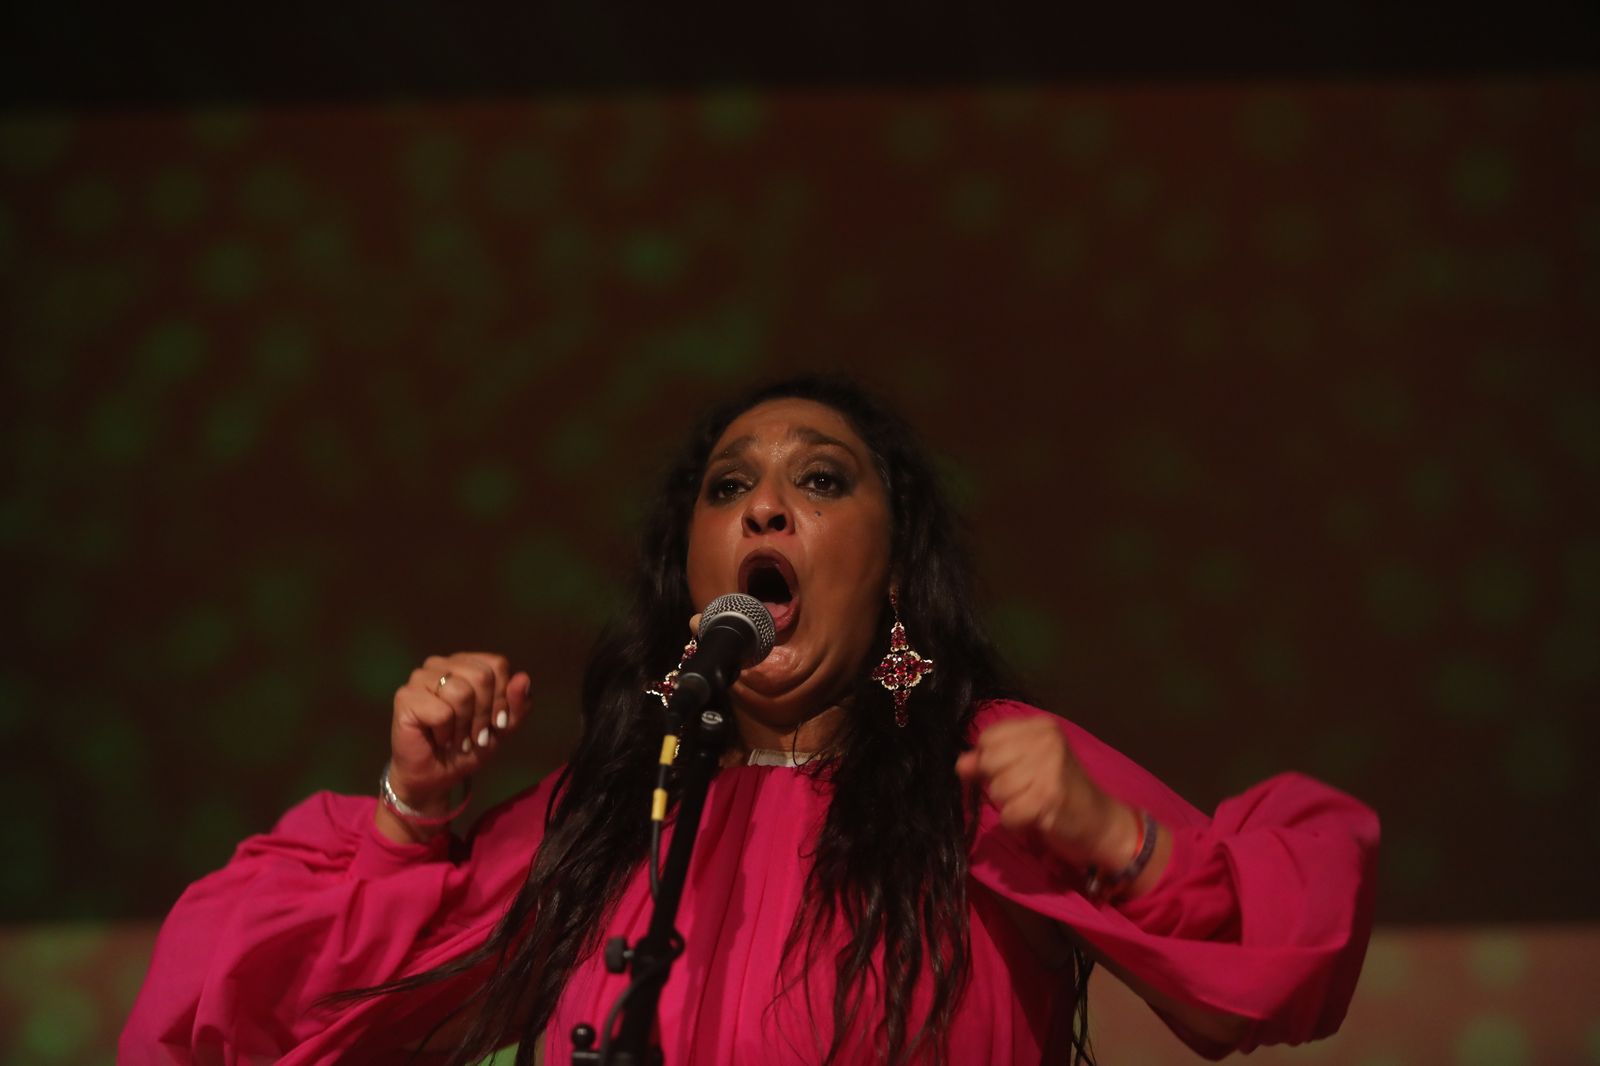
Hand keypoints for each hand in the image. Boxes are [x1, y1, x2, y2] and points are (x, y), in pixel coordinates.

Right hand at [383, 652, 532, 839]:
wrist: (436, 776)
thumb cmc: (468, 746)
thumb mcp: (503, 728)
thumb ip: (517, 704)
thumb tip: (522, 678)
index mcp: (466, 663)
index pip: (497, 664)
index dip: (502, 697)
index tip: (496, 722)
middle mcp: (441, 664)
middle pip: (482, 676)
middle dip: (484, 714)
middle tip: (475, 735)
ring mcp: (420, 678)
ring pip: (461, 692)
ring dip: (464, 726)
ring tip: (457, 738)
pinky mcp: (405, 697)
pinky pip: (441, 712)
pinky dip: (446, 733)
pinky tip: (439, 739)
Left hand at [954, 716, 1136, 870]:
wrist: (1101, 822)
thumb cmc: (1060, 792)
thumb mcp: (1026, 767)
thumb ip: (991, 761)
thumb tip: (961, 763)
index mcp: (1041, 726)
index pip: (988, 737)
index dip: (990, 760)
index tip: (1012, 771)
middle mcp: (1047, 740)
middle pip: (989, 762)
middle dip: (999, 784)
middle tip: (1026, 790)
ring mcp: (1050, 767)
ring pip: (997, 790)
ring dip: (1009, 805)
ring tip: (1033, 804)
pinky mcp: (1050, 797)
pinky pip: (1009, 814)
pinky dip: (1016, 822)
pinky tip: (1035, 818)